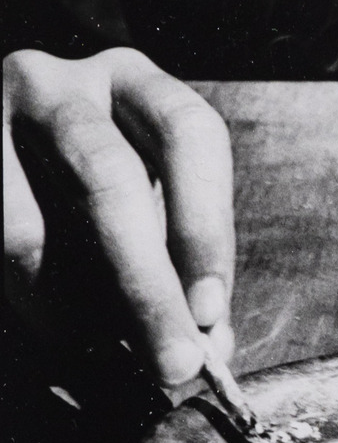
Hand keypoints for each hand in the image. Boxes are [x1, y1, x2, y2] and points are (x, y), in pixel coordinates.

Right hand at [4, 48, 234, 385]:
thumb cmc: (84, 175)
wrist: (0, 139)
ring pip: (30, 230)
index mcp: (131, 81)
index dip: (204, 225)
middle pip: (109, 178)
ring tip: (105, 347)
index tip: (208, 309)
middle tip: (173, 360)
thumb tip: (210, 342)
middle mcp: (59, 85)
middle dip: (147, 284)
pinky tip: (60, 327)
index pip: (187, 135)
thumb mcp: (143, 189)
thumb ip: (178, 256)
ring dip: (76, 309)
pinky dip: (35, 304)